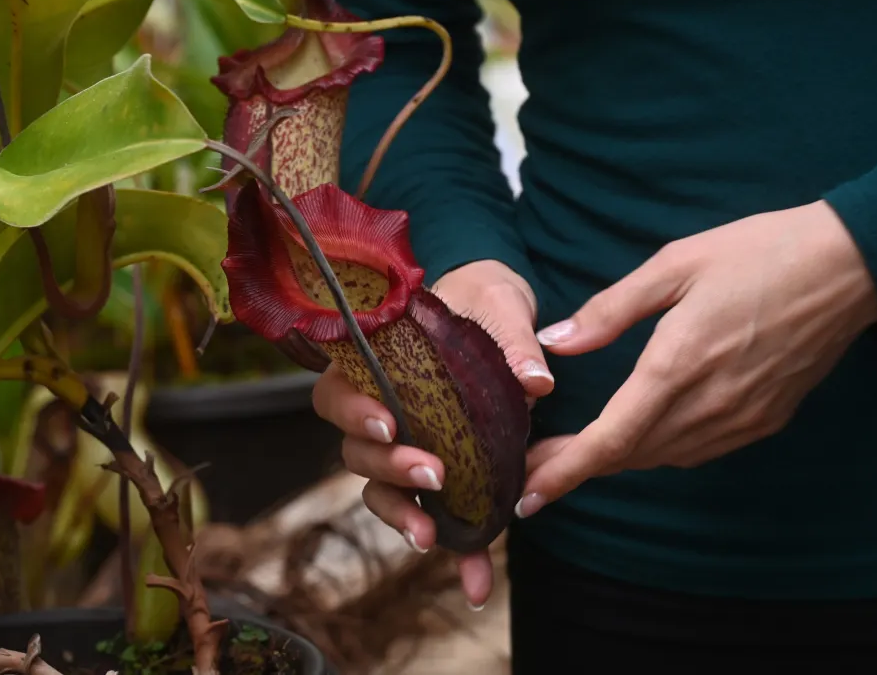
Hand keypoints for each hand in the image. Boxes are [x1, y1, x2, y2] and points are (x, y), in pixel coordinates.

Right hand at [312, 259, 552, 608]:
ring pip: (382, 489)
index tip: (390, 422)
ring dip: (404, 514)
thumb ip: (513, 339)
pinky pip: (435, 512)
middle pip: (357, 449)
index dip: (353, 412)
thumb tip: (537, 382)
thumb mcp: (500, 304)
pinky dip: (456, 551)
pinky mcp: (443, 469)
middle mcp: (382, 407)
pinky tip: (477, 582)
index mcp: (378, 361)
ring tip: (433, 538)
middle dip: (389, 468)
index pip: (339, 390)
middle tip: (432, 473)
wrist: (498, 309)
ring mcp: (408, 443)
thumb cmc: (483, 296)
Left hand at [515, 201, 876, 518]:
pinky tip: (640, 435)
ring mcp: (742, 419)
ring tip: (575, 451)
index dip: (564, 472)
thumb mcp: (675, 264)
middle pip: (630, 456)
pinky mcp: (766, 421)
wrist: (850, 266)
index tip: (527, 496)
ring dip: (616, 460)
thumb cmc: (759, 253)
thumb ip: (611, 310)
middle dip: (576, 467)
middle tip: (533, 463)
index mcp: (678, 364)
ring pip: (662, 457)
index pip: (610, 440)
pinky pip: (698, 450)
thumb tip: (557, 343)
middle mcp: (709, 404)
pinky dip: (658, 450)